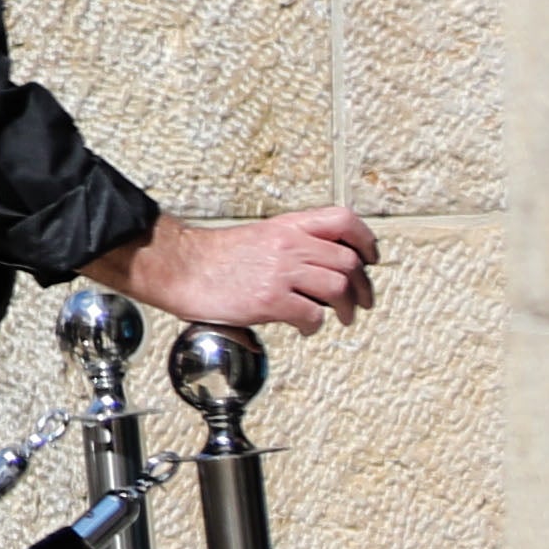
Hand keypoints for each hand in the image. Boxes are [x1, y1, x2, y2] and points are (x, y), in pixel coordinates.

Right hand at [108, 209, 377, 334]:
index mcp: (287, 226)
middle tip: (362, 301)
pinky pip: (312, 315)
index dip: (365, 239)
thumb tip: (310, 275)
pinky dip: (315, 326)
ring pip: (338, 287)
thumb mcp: (257, 238)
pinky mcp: (269, 300)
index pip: (343, 220)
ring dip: (347, 308)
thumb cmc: (210, 257)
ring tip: (343, 318)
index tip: (370, 258)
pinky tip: (306, 328)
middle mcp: (289, 245)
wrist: (177, 267)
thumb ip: (288, 248)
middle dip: (363, 286)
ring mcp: (280, 272)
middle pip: (348, 261)